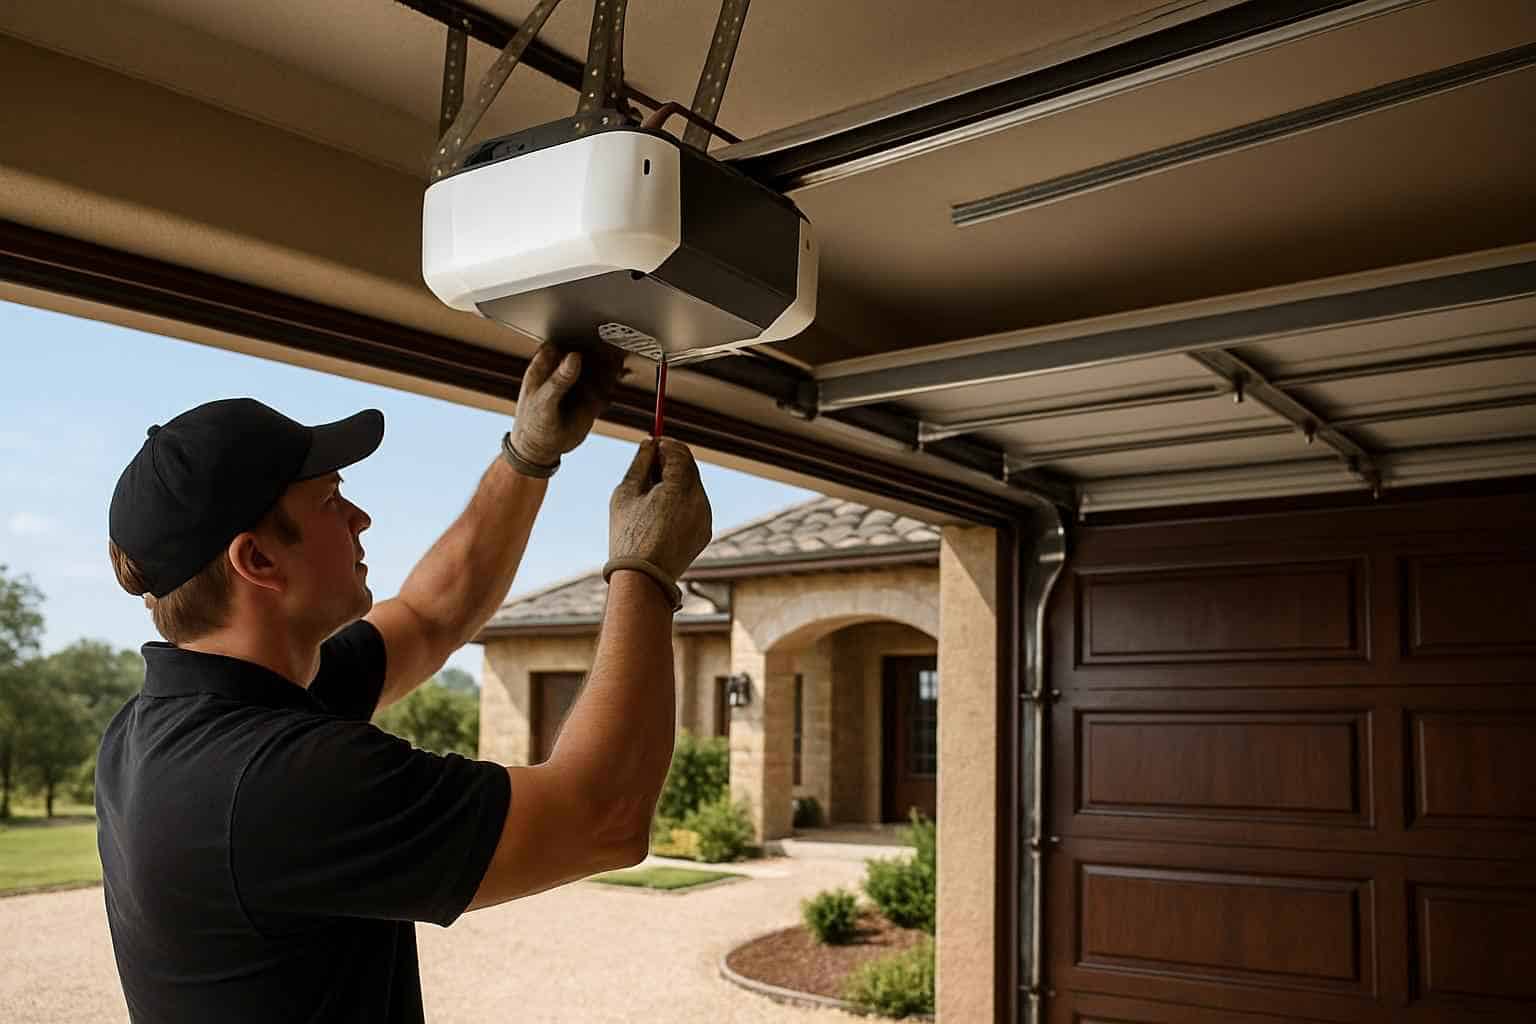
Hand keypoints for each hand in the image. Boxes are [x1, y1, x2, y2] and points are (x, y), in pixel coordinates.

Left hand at [509, 343, 625, 467]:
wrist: (541, 451)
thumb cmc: (532, 424)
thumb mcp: (543, 401)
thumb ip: (559, 380)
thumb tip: (574, 358)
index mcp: (547, 363)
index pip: (566, 341)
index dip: (579, 336)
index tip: (594, 335)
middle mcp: (565, 369)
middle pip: (588, 351)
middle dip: (602, 349)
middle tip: (614, 349)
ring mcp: (580, 382)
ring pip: (600, 367)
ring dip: (611, 365)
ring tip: (618, 365)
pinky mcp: (592, 396)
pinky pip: (607, 384)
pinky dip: (614, 381)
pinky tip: (618, 378)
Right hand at [609, 439, 712, 581]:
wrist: (644, 578)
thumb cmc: (628, 534)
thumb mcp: (626, 493)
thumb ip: (640, 463)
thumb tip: (649, 442)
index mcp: (679, 489)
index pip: (679, 452)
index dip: (665, 444)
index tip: (651, 444)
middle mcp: (699, 501)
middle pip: (689, 467)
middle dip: (671, 462)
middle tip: (649, 465)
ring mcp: (705, 517)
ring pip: (692, 486)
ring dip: (675, 482)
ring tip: (649, 496)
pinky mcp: (705, 531)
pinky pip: (695, 506)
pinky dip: (681, 502)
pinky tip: (660, 514)